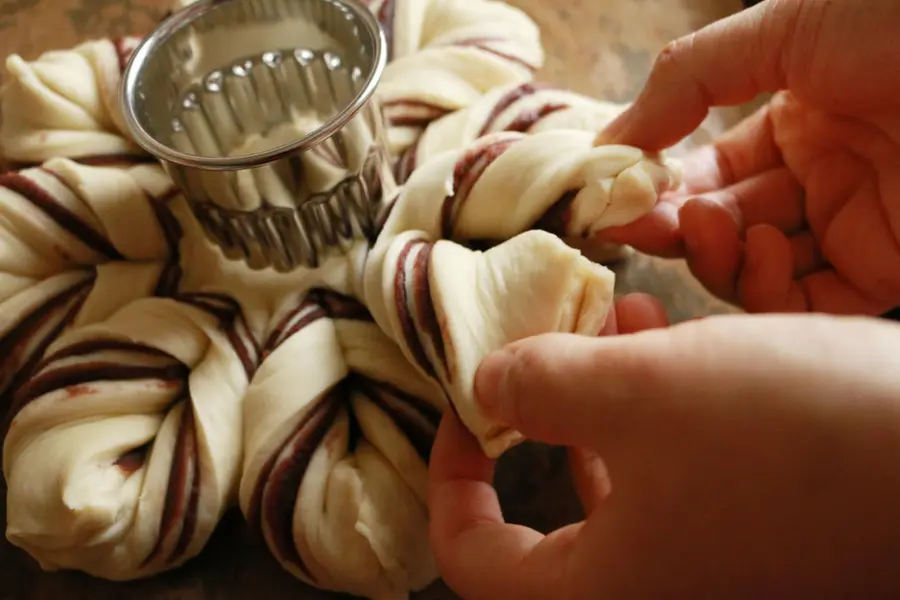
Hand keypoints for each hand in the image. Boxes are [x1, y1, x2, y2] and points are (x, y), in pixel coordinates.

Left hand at [428, 312, 899, 598]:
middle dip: (542, 411)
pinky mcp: (764, 531)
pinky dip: (665, 404)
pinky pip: (685, 469)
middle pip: (552, 512)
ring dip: (606, 392)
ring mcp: (714, 565)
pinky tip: (674, 331)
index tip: (464, 410)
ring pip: (625, 477)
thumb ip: (540, 386)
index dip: (452, 479)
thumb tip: (486, 386)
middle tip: (543, 343)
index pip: (474, 559)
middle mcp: (656, 591)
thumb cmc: (794, 437)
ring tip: (614, 309)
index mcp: (604, 590)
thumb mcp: (639, 391)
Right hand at [596, 0, 899, 315]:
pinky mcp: (887, 268)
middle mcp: (820, 177)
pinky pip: (806, 300)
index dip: (658, 185)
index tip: (614, 198)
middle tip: (642, 223)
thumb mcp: (780, 28)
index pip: (706, 171)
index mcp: (796, 117)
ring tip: (708, 225)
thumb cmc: (896, 18)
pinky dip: (766, 287)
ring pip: (754, 270)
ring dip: (715, 256)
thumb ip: (687, 80)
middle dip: (676, 227)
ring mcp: (852, 225)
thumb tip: (610, 140)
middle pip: (722, 226)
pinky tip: (758, 246)